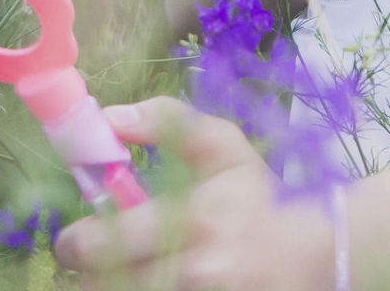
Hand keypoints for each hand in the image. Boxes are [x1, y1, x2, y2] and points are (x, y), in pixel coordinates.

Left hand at [55, 98, 331, 290]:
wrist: (311, 254)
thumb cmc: (259, 197)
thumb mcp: (224, 147)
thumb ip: (168, 122)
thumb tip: (108, 115)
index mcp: (195, 218)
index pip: (102, 243)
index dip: (78, 240)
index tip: (82, 232)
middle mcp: (194, 270)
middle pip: (100, 282)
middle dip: (90, 267)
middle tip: (100, 254)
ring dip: (112, 283)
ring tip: (132, 266)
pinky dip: (137, 290)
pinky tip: (152, 277)